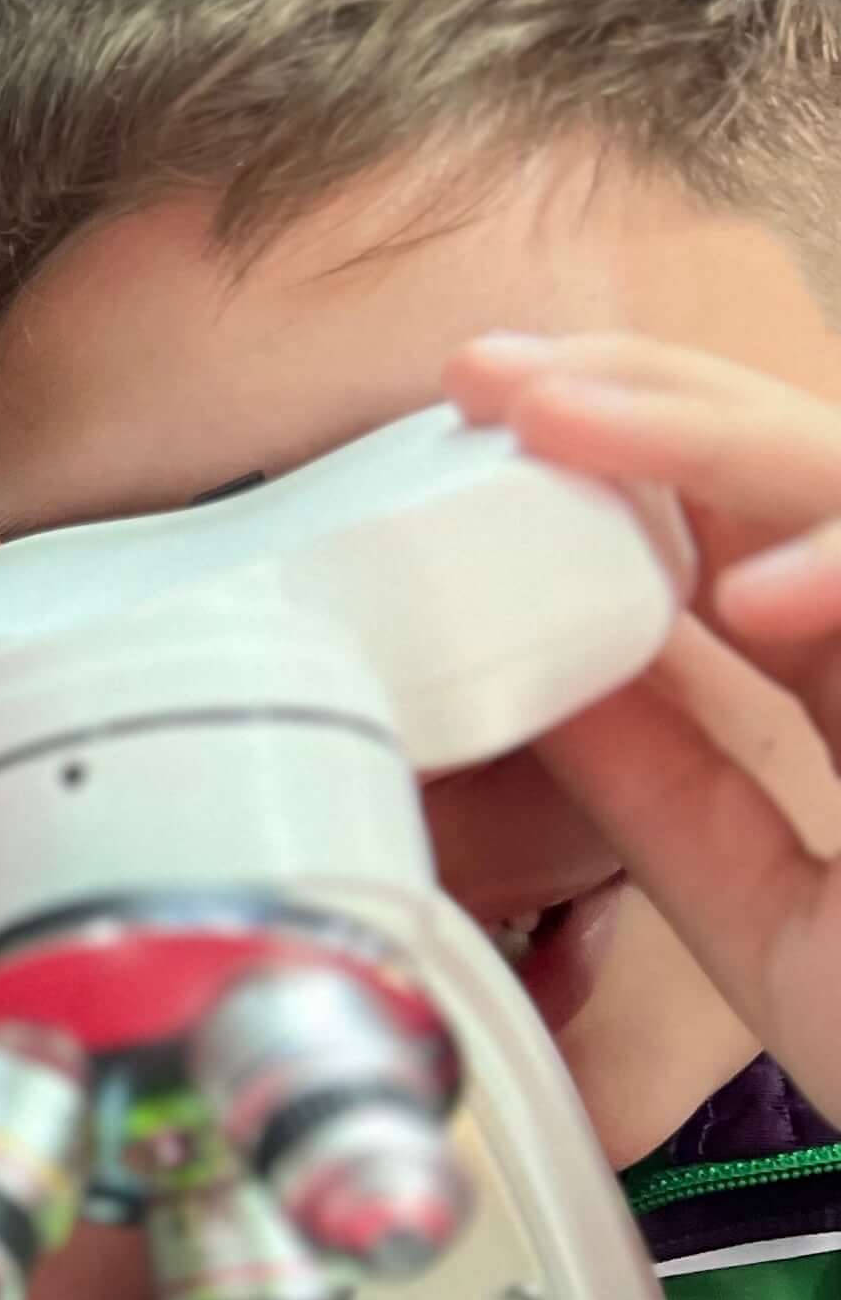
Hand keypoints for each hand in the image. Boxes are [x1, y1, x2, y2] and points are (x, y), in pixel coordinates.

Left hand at [451, 330, 840, 1111]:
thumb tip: (548, 679)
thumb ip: (674, 792)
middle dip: (654, 398)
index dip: (636, 455)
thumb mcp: (772, 919)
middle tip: (500, 380)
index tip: (491, 423)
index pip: (763, 527)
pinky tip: (756, 596)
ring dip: (727, 444)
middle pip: (821, 467)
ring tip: (574, 431)